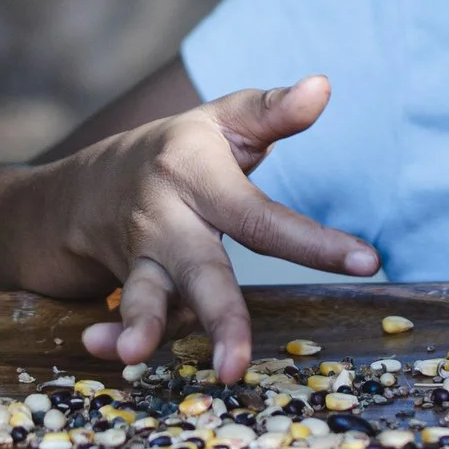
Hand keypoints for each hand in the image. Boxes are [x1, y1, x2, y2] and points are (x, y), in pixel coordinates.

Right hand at [19, 78, 377, 383]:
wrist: (80, 188)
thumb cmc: (175, 152)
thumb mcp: (221, 122)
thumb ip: (274, 111)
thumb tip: (325, 85)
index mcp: (197, 171)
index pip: (262, 215)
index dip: (314, 242)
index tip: (369, 263)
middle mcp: (164, 215)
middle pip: (199, 266)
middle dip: (220, 315)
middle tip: (239, 363)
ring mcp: (137, 253)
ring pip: (145, 293)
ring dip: (144, 325)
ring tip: (141, 353)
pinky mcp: (120, 283)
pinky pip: (120, 312)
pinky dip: (111, 336)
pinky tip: (112, 353)